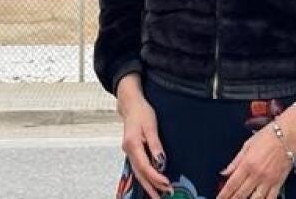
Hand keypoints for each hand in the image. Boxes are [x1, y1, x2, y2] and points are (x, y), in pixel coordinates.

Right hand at [116, 75, 171, 196]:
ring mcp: (129, 152)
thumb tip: (160, 161)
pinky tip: (150, 184)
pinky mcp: (132, 152)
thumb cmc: (141, 112)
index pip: (145, 166)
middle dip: (152, 186)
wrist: (130, 105)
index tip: (166, 184)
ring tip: (157, 196)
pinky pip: (138, 168)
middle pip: (140, 173)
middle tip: (164, 196)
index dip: (155, 177)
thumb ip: (155, 145)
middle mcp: (128, 150)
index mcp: (132, 144)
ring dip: (148, 185)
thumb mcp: (151, 126)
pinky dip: (144, 177)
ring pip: (138, 173)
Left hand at [215, 107, 295, 198]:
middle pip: (241, 194)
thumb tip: (225, 172)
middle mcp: (257, 174)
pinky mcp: (278, 183)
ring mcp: (268, 180)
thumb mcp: (248, 145)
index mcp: (247, 164)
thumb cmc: (270, 136)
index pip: (231, 184)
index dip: (224, 194)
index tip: (219, 198)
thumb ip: (235, 161)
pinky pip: (270, 198)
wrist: (290, 135)